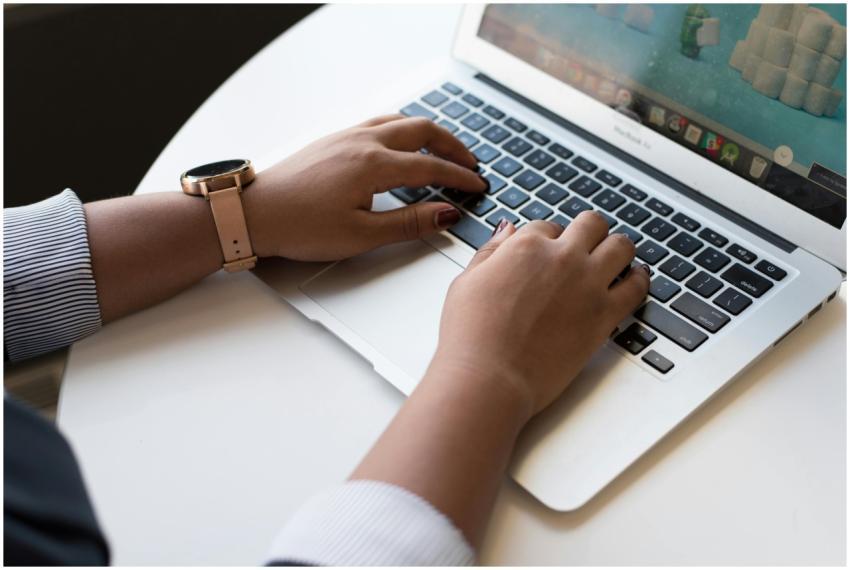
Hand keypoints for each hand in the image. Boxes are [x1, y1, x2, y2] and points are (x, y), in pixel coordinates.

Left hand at [242, 115, 486, 260]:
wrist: (254, 213)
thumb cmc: (299, 226)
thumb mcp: (361, 235)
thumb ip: (408, 223)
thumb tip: (445, 215)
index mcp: (373, 165)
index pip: (431, 167)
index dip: (459, 178)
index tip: (477, 186)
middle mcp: (362, 142)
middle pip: (421, 130)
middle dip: (452, 146)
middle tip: (470, 163)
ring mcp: (346, 136)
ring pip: (399, 120)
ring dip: (428, 133)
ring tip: (443, 150)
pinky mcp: (333, 140)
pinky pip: (378, 123)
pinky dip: (402, 129)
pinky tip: (401, 145)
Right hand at [429, 212, 649, 420]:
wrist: (489, 377)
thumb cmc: (471, 336)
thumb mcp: (467, 282)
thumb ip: (491, 252)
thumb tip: (507, 231)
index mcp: (526, 246)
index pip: (548, 227)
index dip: (548, 239)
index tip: (547, 253)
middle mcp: (562, 258)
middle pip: (591, 225)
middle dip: (587, 232)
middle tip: (586, 244)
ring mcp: (587, 285)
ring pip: (621, 246)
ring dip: (617, 249)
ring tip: (615, 257)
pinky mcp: (604, 315)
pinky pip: (637, 287)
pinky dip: (639, 279)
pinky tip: (635, 279)